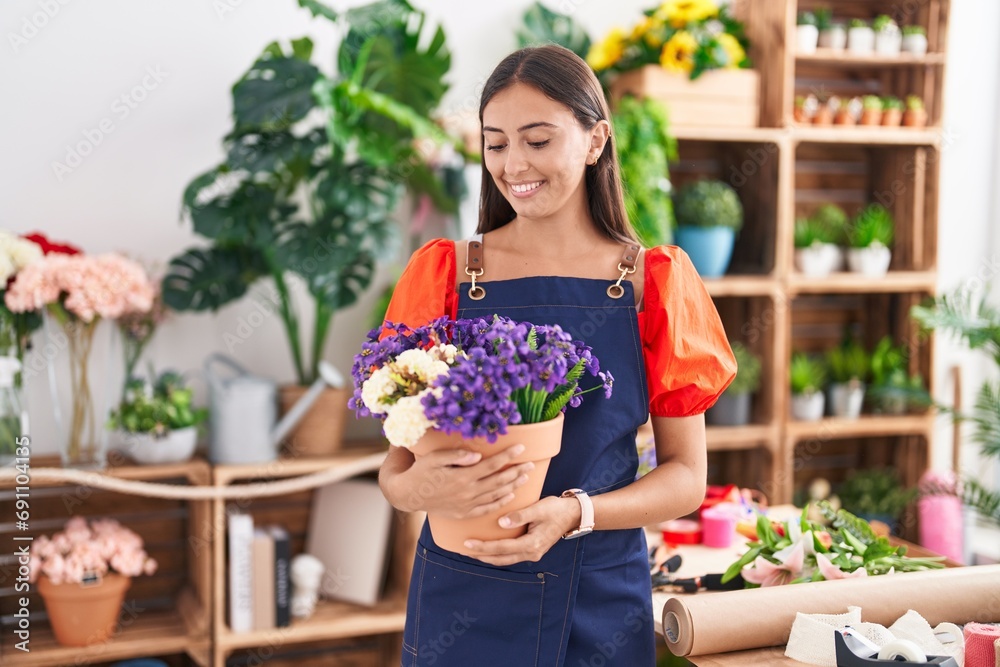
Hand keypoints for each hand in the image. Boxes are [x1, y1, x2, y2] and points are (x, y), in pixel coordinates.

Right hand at [388, 444, 534, 518]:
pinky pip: (486, 509)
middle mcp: (467, 492)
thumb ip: (456, 455)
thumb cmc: (421, 471)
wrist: (408, 494)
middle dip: (517, 471)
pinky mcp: (463, 513)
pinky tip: (509, 496)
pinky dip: (500, 503)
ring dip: (512, 486)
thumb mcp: (434, 458)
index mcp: (462, 476)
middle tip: (531, 464)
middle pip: (498, 481)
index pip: (491, 465)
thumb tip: (477, 455)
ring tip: (525, 477)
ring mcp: (466, 505)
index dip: (508, 456)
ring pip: (496, 495)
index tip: (522, 448)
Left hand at [461, 495, 581, 565]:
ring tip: (471, 551)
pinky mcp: (531, 550)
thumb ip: (520, 516)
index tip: (467, 543)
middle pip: (501, 558)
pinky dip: (497, 554)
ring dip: (488, 556)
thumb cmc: (556, 509)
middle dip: (481, 555)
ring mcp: (532, 553)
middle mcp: (531, 553)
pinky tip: (488, 549)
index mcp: (532, 544)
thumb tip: (501, 522)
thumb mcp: (539, 508)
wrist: (572, 514)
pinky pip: (510, 555)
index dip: (483, 546)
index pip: (502, 548)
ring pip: (505, 559)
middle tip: (463, 550)